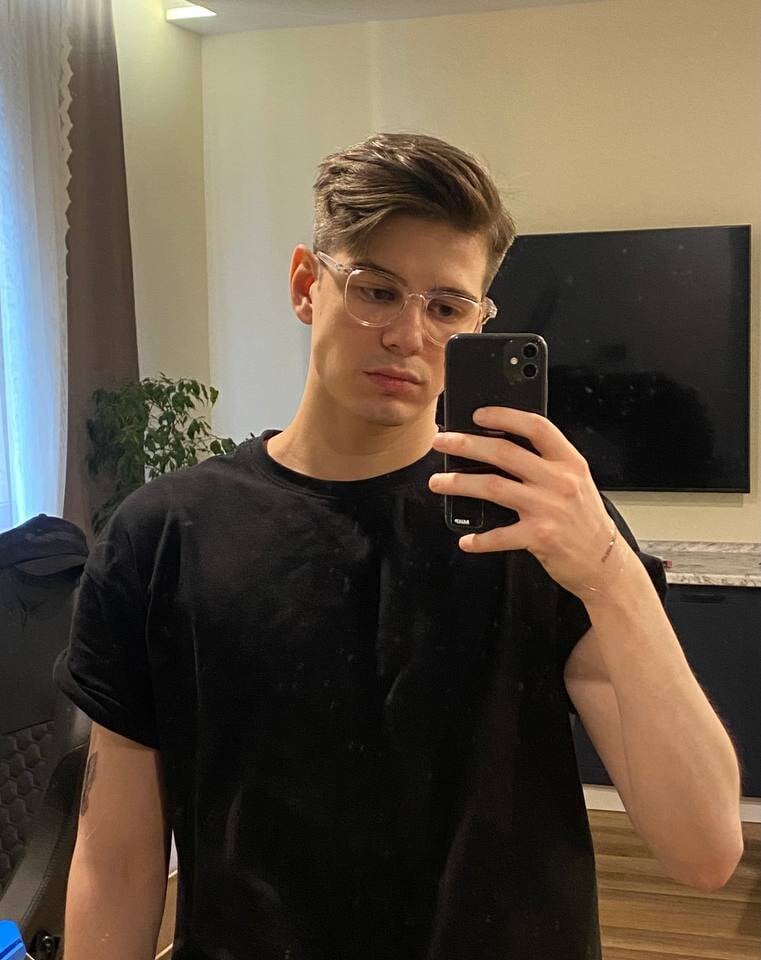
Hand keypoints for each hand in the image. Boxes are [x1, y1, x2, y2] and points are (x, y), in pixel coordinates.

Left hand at [428, 407, 633, 599]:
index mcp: (569, 462)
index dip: (504, 416)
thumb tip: (501, 448)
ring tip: (439, 482)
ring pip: (493, 486)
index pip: (536, 427)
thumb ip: (547, 464)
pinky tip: (466, 540)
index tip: (478, 414)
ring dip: (459, 483)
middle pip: (504, 452)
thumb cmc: (585, 521)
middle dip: (466, 444)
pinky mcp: (540, 537)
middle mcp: (559, 481)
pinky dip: (479, 539)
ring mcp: (548, 509)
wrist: (605, 563)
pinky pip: (500, 535)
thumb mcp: (575, 483)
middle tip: (442, 442)